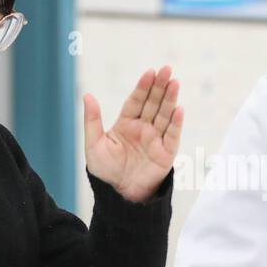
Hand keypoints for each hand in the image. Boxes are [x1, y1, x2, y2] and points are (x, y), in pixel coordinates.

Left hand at [83, 65, 182, 202]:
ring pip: (165, 115)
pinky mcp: (165, 154)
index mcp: (126, 125)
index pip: (137, 101)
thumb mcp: (94, 144)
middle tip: (167, 69)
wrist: (118, 196)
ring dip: (170, 99)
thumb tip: (87, 95)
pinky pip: (172, 136)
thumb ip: (92, 120)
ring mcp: (156, 140)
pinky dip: (176, 123)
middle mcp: (143, 129)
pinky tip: (179, 109)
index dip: (143, 87)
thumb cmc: (104, 172)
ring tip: (175, 83)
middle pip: (154, 104)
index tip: (149, 72)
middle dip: (160, 86)